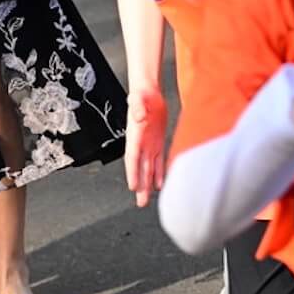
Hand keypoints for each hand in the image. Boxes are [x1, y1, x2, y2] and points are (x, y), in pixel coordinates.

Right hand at [124, 89, 169, 207]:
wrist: (148, 91)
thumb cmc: (141, 93)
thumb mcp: (139, 98)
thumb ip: (138, 107)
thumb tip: (139, 117)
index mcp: (135, 135)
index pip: (132, 157)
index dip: (132, 172)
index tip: (132, 186)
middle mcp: (140, 143)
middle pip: (140, 168)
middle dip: (140, 186)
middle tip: (140, 203)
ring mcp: (149, 143)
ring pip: (148, 168)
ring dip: (148, 184)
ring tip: (146, 199)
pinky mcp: (158, 141)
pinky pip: (159, 160)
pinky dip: (160, 173)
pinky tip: (161, 184)